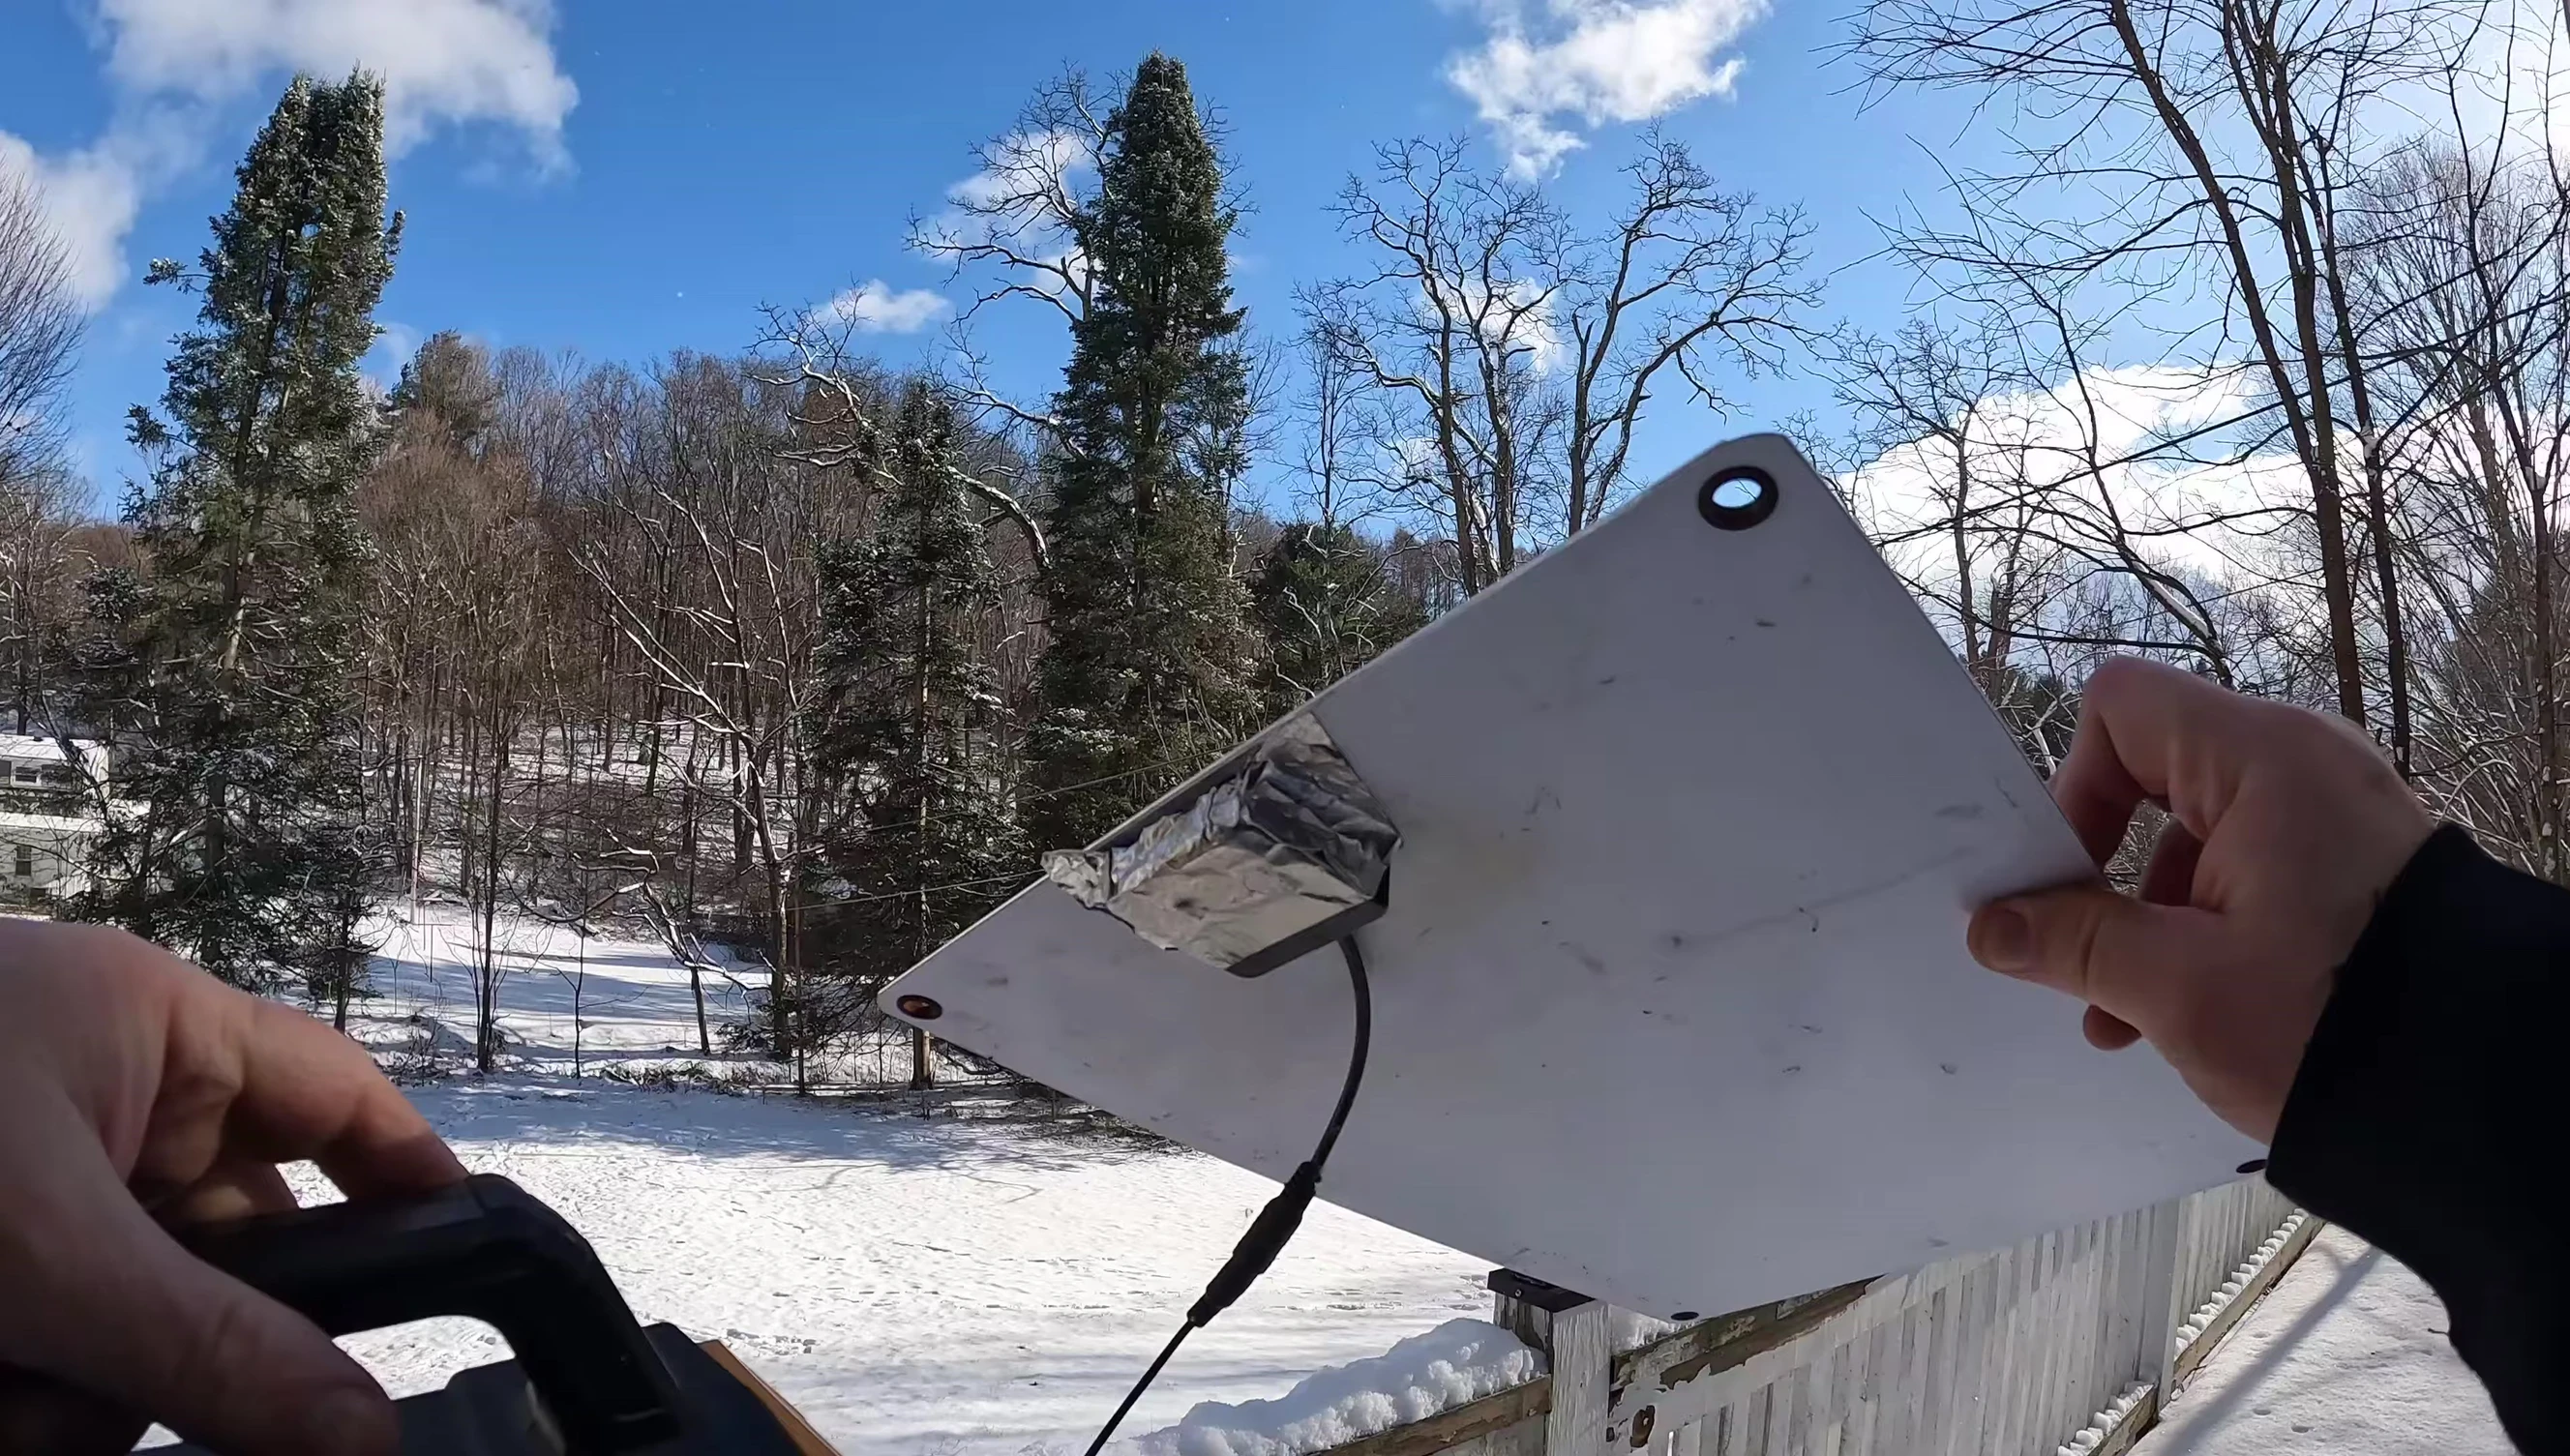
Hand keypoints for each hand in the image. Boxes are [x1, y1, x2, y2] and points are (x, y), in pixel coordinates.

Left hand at [0, 920, 462, 1454]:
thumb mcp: (47, 1251)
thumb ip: (208, 1343)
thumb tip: (365, 1430)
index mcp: (150, 1025)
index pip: (333, 1091)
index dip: (404, 1177)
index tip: (462, 1271)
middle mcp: (100, 1091)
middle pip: (231, 1234)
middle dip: (201, 1338)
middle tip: (163, 1404)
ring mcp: (30, 1166)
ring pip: (132, 1305)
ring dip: (88, 1387)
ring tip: (19, 1411)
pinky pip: (53, 1327)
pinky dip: (29, 1387)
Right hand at [1967, 657, 2434, 1141]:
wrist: (2491, 1093)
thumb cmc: (2338, 1020)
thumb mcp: (2179, 988)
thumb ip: (2073, 944)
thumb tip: (1992, 926)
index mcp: (2264, 761)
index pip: (2122, 709)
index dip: (2073, 786)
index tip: (2064, 881)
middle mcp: (2306, 766)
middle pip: (2154, 775)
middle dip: (2104, 871)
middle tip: (2083, 953)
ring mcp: (2338, 816)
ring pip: (2198, 835)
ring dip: (2148, 916)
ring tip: (2131, 1013)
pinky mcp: (2358, 867)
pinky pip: (2252, 868)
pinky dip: (2207, 924)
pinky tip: (2190, 1008)